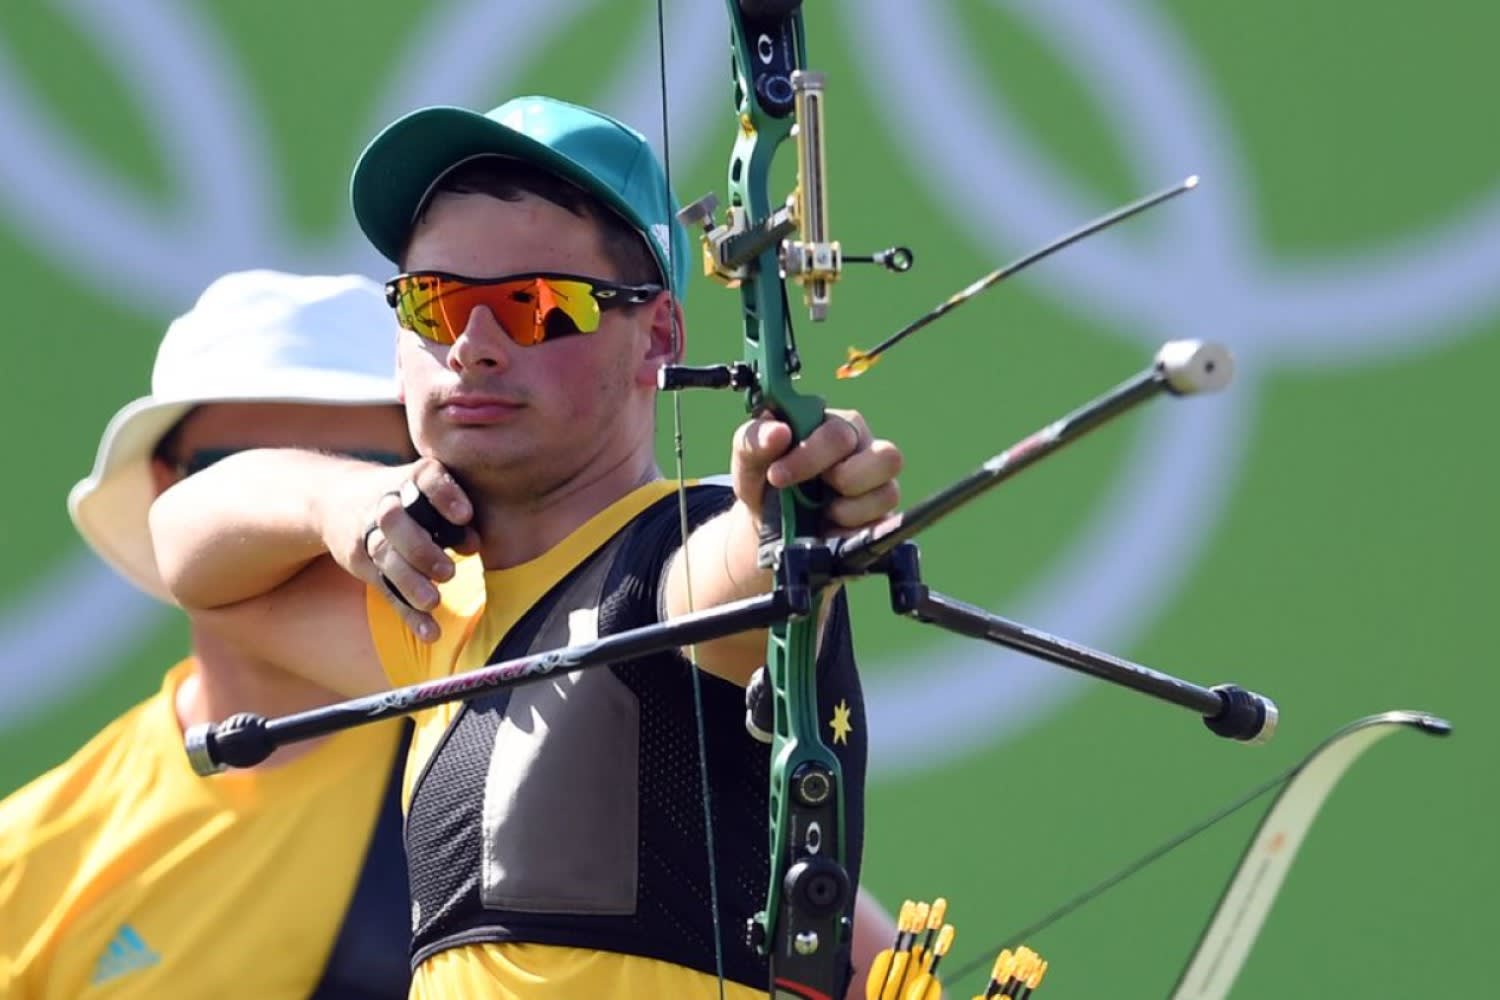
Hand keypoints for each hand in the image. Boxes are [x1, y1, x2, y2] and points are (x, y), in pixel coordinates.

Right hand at [354, 457, 477, 639]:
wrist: (334, 498)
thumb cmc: (403, 495)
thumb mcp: (422, 489)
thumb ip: (451, 513)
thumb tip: (474, 544)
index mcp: (409, 479)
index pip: (426, 478)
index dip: (444, 495)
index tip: (465, 516)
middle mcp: (384, 504)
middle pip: (395, 523)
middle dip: (420, 548)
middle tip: (449, 572)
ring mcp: (368, 534)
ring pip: (385, 557)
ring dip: (410, 582)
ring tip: (433, 602)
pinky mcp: (361, 563)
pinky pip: (384, 588)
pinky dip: (407, 613)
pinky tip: (429, 632)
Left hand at [731, 408, 902, 533]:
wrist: (768, 526)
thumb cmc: (765, 481)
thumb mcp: (748, 459)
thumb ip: (754, 439)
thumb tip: (777, 431)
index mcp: (836, 425)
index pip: (839, 433)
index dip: (809, 456)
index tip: (776, 476)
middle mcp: (866, 450)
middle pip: (886, 457)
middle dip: (842, 481)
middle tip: (809, 496)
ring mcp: (879, 485)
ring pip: (889, 493)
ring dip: (850, 510)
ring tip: (823, 513)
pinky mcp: (882, 518)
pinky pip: (884, 526)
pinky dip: (854, 532)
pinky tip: (831, 531)